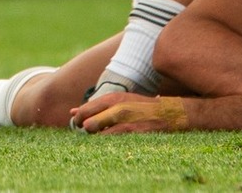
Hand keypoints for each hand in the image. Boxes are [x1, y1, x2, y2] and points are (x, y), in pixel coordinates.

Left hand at [74, 92, 189, 133]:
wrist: (170, 112)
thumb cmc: (141, 107)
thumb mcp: (119, 101)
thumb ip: (96, 107)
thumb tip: (71, 112)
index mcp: (112, 98)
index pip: (85, 109)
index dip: (78, 119)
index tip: (80, 125)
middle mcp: (116, 107)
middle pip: (88, 123)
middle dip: (84, 130)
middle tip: (88, 132)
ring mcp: (124, 121)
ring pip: (98, 133)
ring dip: (96, 138)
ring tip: (102, 136)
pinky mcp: (133, 132)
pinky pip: (112, 141)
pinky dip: (108, 143)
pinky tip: (113, 142)